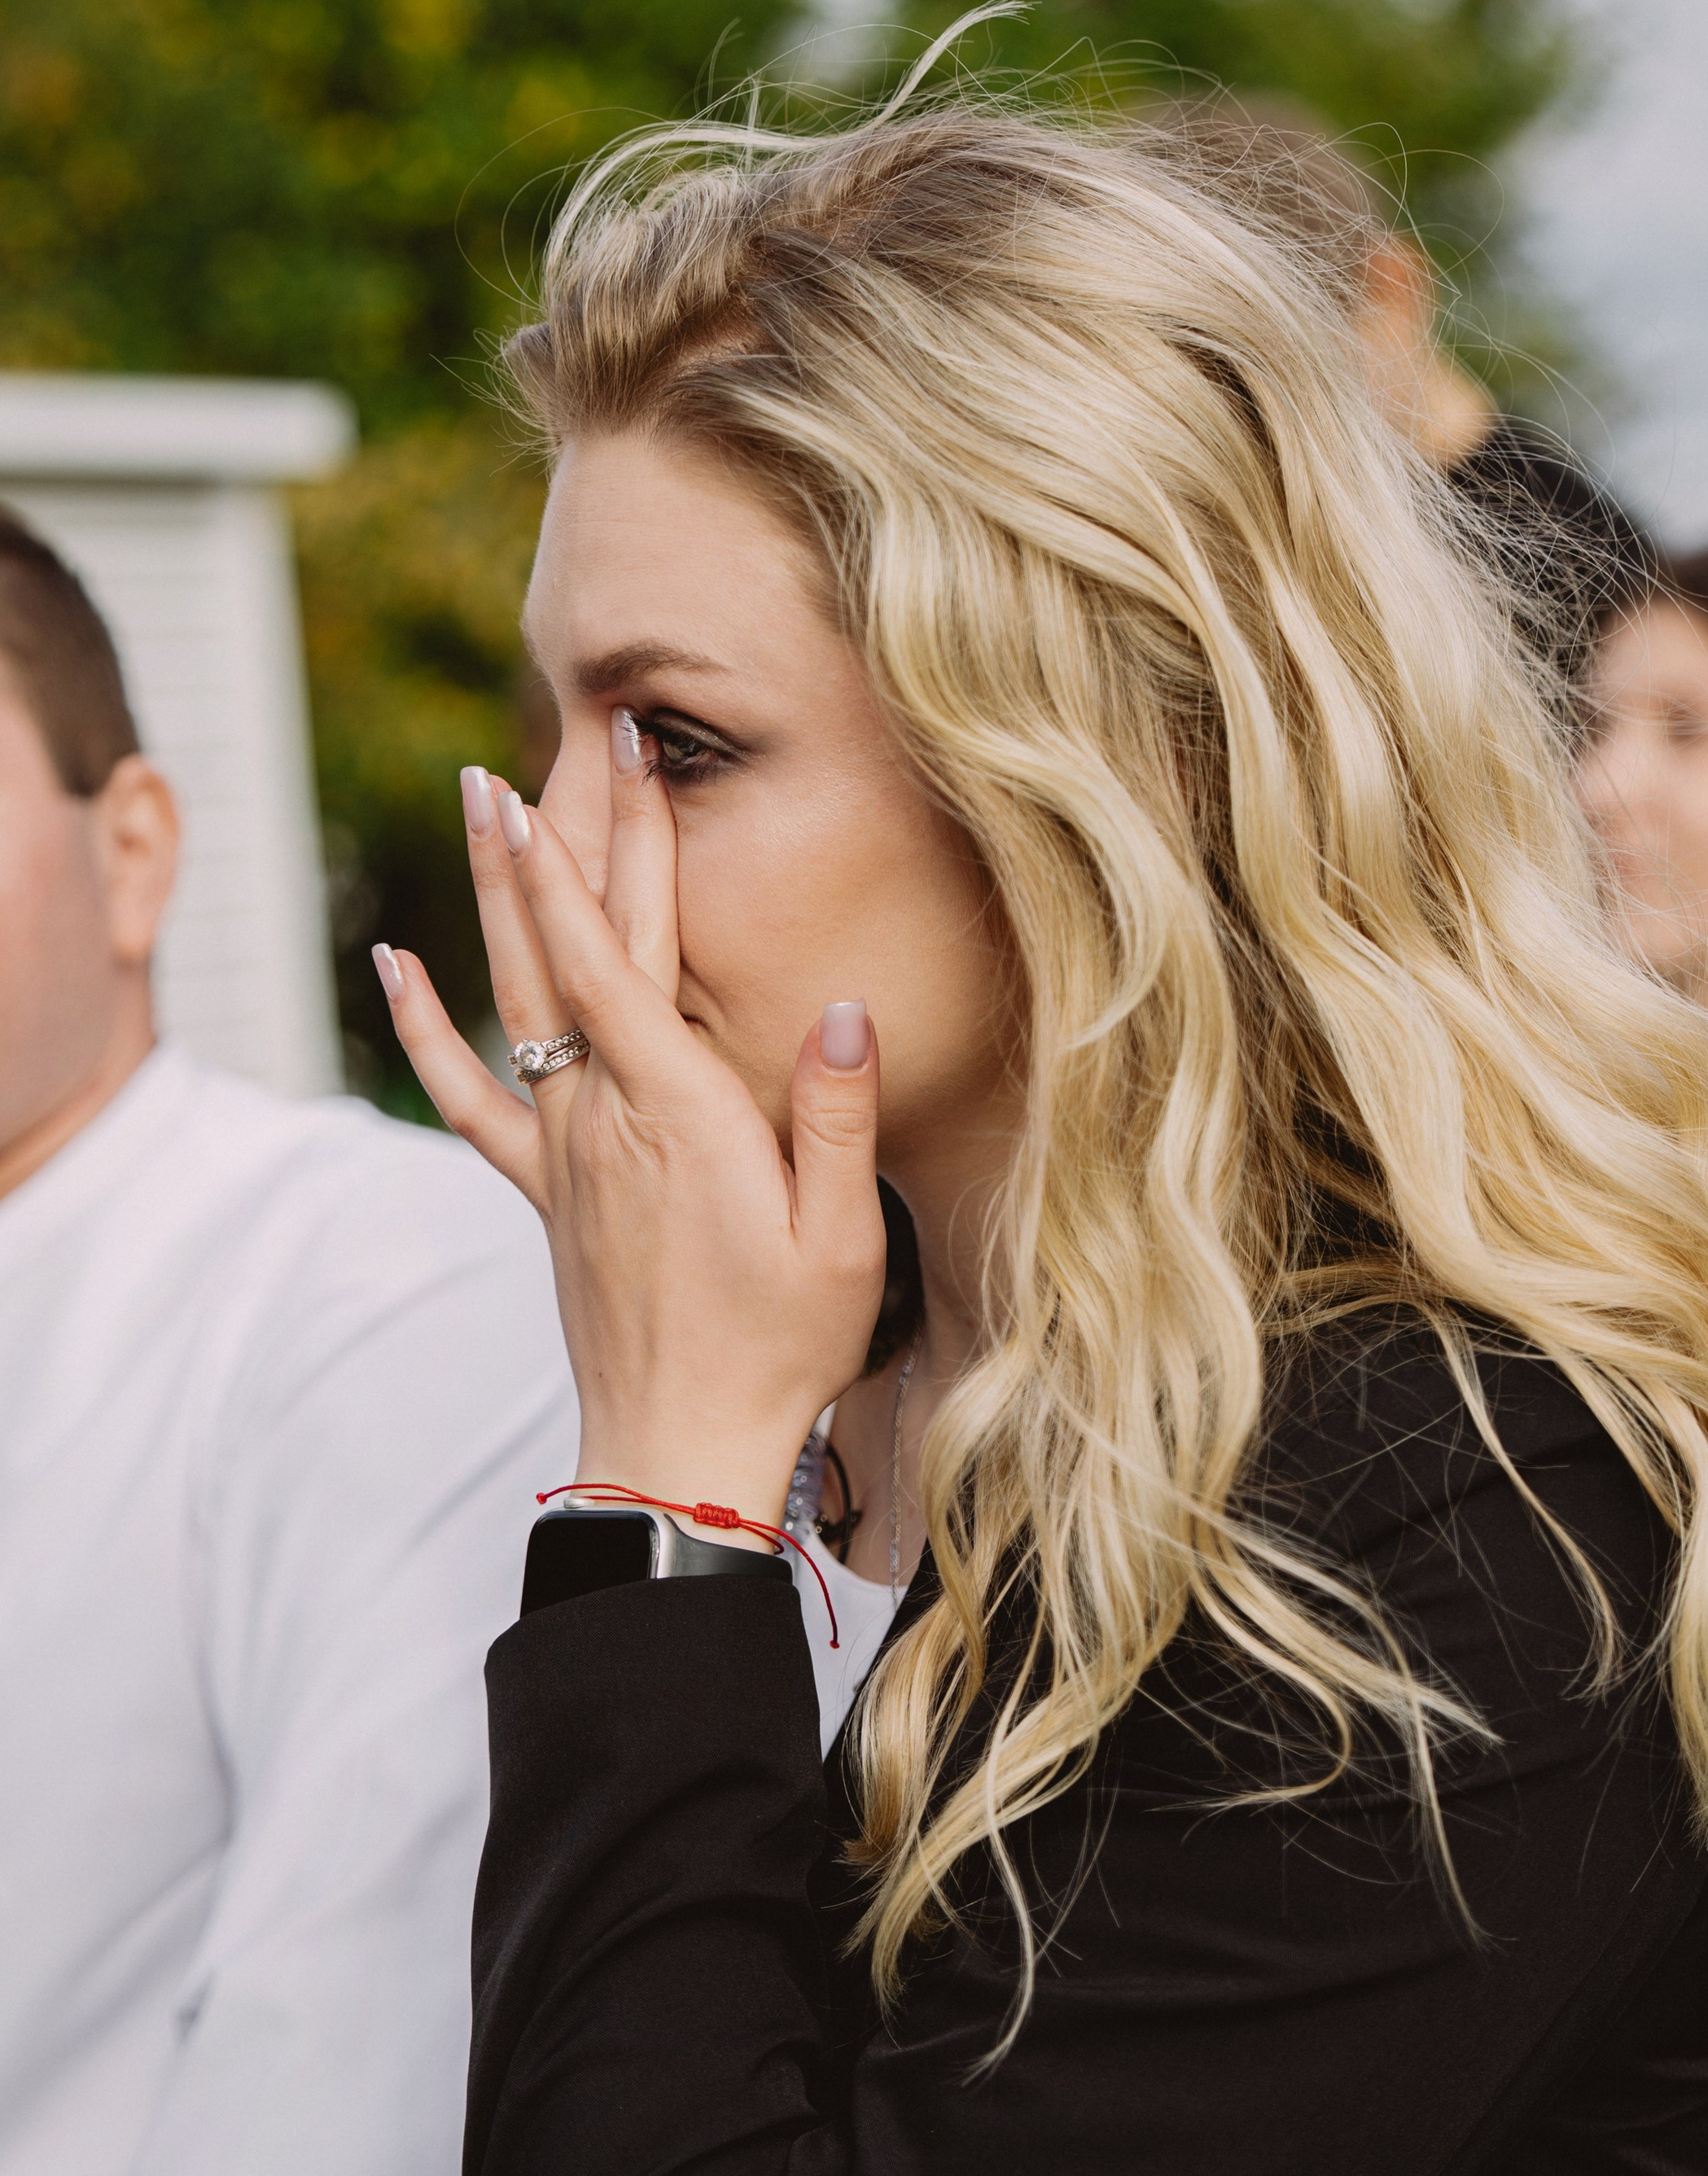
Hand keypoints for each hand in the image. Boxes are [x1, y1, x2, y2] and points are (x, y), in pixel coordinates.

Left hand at [372, 739, 887, 1534]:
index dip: (614, 846)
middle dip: (572, 831)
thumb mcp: (841, 1238)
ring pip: (518, 996)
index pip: (628, 950)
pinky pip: (468, 1094)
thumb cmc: (780, 1346)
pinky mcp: (547, 1190)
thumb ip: (837, 1119)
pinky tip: (392, 963)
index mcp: (681, 1112)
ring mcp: (567, 1150)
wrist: (682, 1446)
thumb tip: (847, 1010)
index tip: (607, 752)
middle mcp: (607, 1115)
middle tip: (571, 729)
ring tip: (479, 797)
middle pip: (578, 947)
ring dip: (499, 893)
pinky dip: (424, 1025)